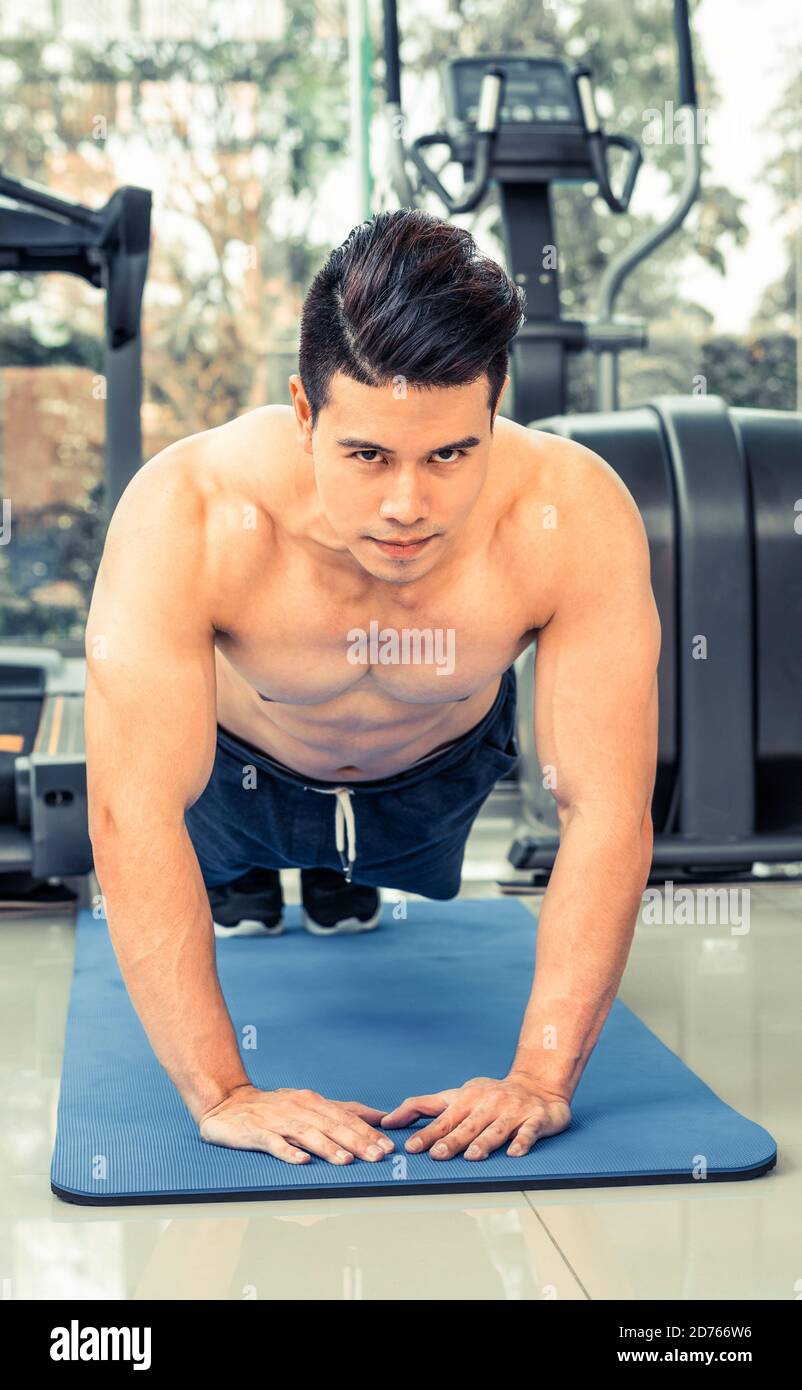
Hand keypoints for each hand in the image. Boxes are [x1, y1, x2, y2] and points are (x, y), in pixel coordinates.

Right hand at [198, 1084, 395, 1165]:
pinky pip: (274, 1143)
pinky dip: (288, 1152)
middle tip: (377, 1156)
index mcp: (313, 1102)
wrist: (227, 1104)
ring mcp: (277, 1121)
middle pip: (331, 1126)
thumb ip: (343, 1111)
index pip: (345, 1117)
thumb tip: (379, 1116)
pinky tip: (301, 1161)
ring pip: (307, 1134)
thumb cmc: (273, 1108)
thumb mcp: (310, 1104)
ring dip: (328, 1148)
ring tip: (346, 1161)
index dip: (367, 1132)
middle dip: (356, 1141)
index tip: (387, 1146)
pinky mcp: (256, 1133)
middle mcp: (298, 1109)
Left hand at [379, 1072, 571, 1159]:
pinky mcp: (536, 1120)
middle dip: (452, 1140)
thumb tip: (387, 1120)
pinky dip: (522, 1142)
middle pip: (468, 1126)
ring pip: (496, 1130)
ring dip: (484, 1142)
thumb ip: (423, 1107)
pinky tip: (514, 1153)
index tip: (413, 1147)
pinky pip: (529, 1132)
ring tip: (472, 1156)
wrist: (537, 1085)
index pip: (445, 1119)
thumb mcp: (456, 1095)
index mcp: (468, 1098)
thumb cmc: (490, 1095)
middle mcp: (489, 1104)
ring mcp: (513, 1112)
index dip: (428, 1133)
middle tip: (437, 1154)